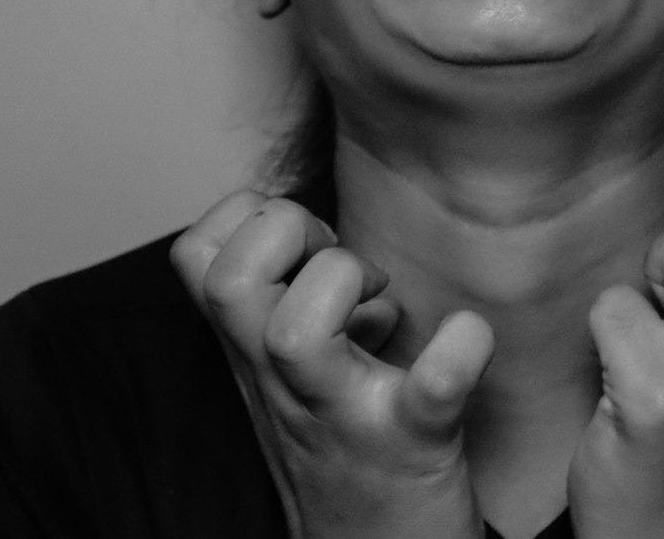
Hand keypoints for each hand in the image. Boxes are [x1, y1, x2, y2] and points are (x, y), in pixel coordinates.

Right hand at [170, 192, 493, 538]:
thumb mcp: (296, 369)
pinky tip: (466, 336)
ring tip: (384, 302)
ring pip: (295, 333)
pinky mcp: (411, 442)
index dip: (248, 217)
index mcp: (253, 352)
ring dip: (347, 282)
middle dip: (285, 231)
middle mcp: (282, 380)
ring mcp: (341, 412)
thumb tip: (341, 253)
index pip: (197, 253)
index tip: (306, 241)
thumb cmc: (341, 446)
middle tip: (342, 261)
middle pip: (228, 278)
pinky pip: (431, 388)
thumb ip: (299, 303)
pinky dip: (456, 350)